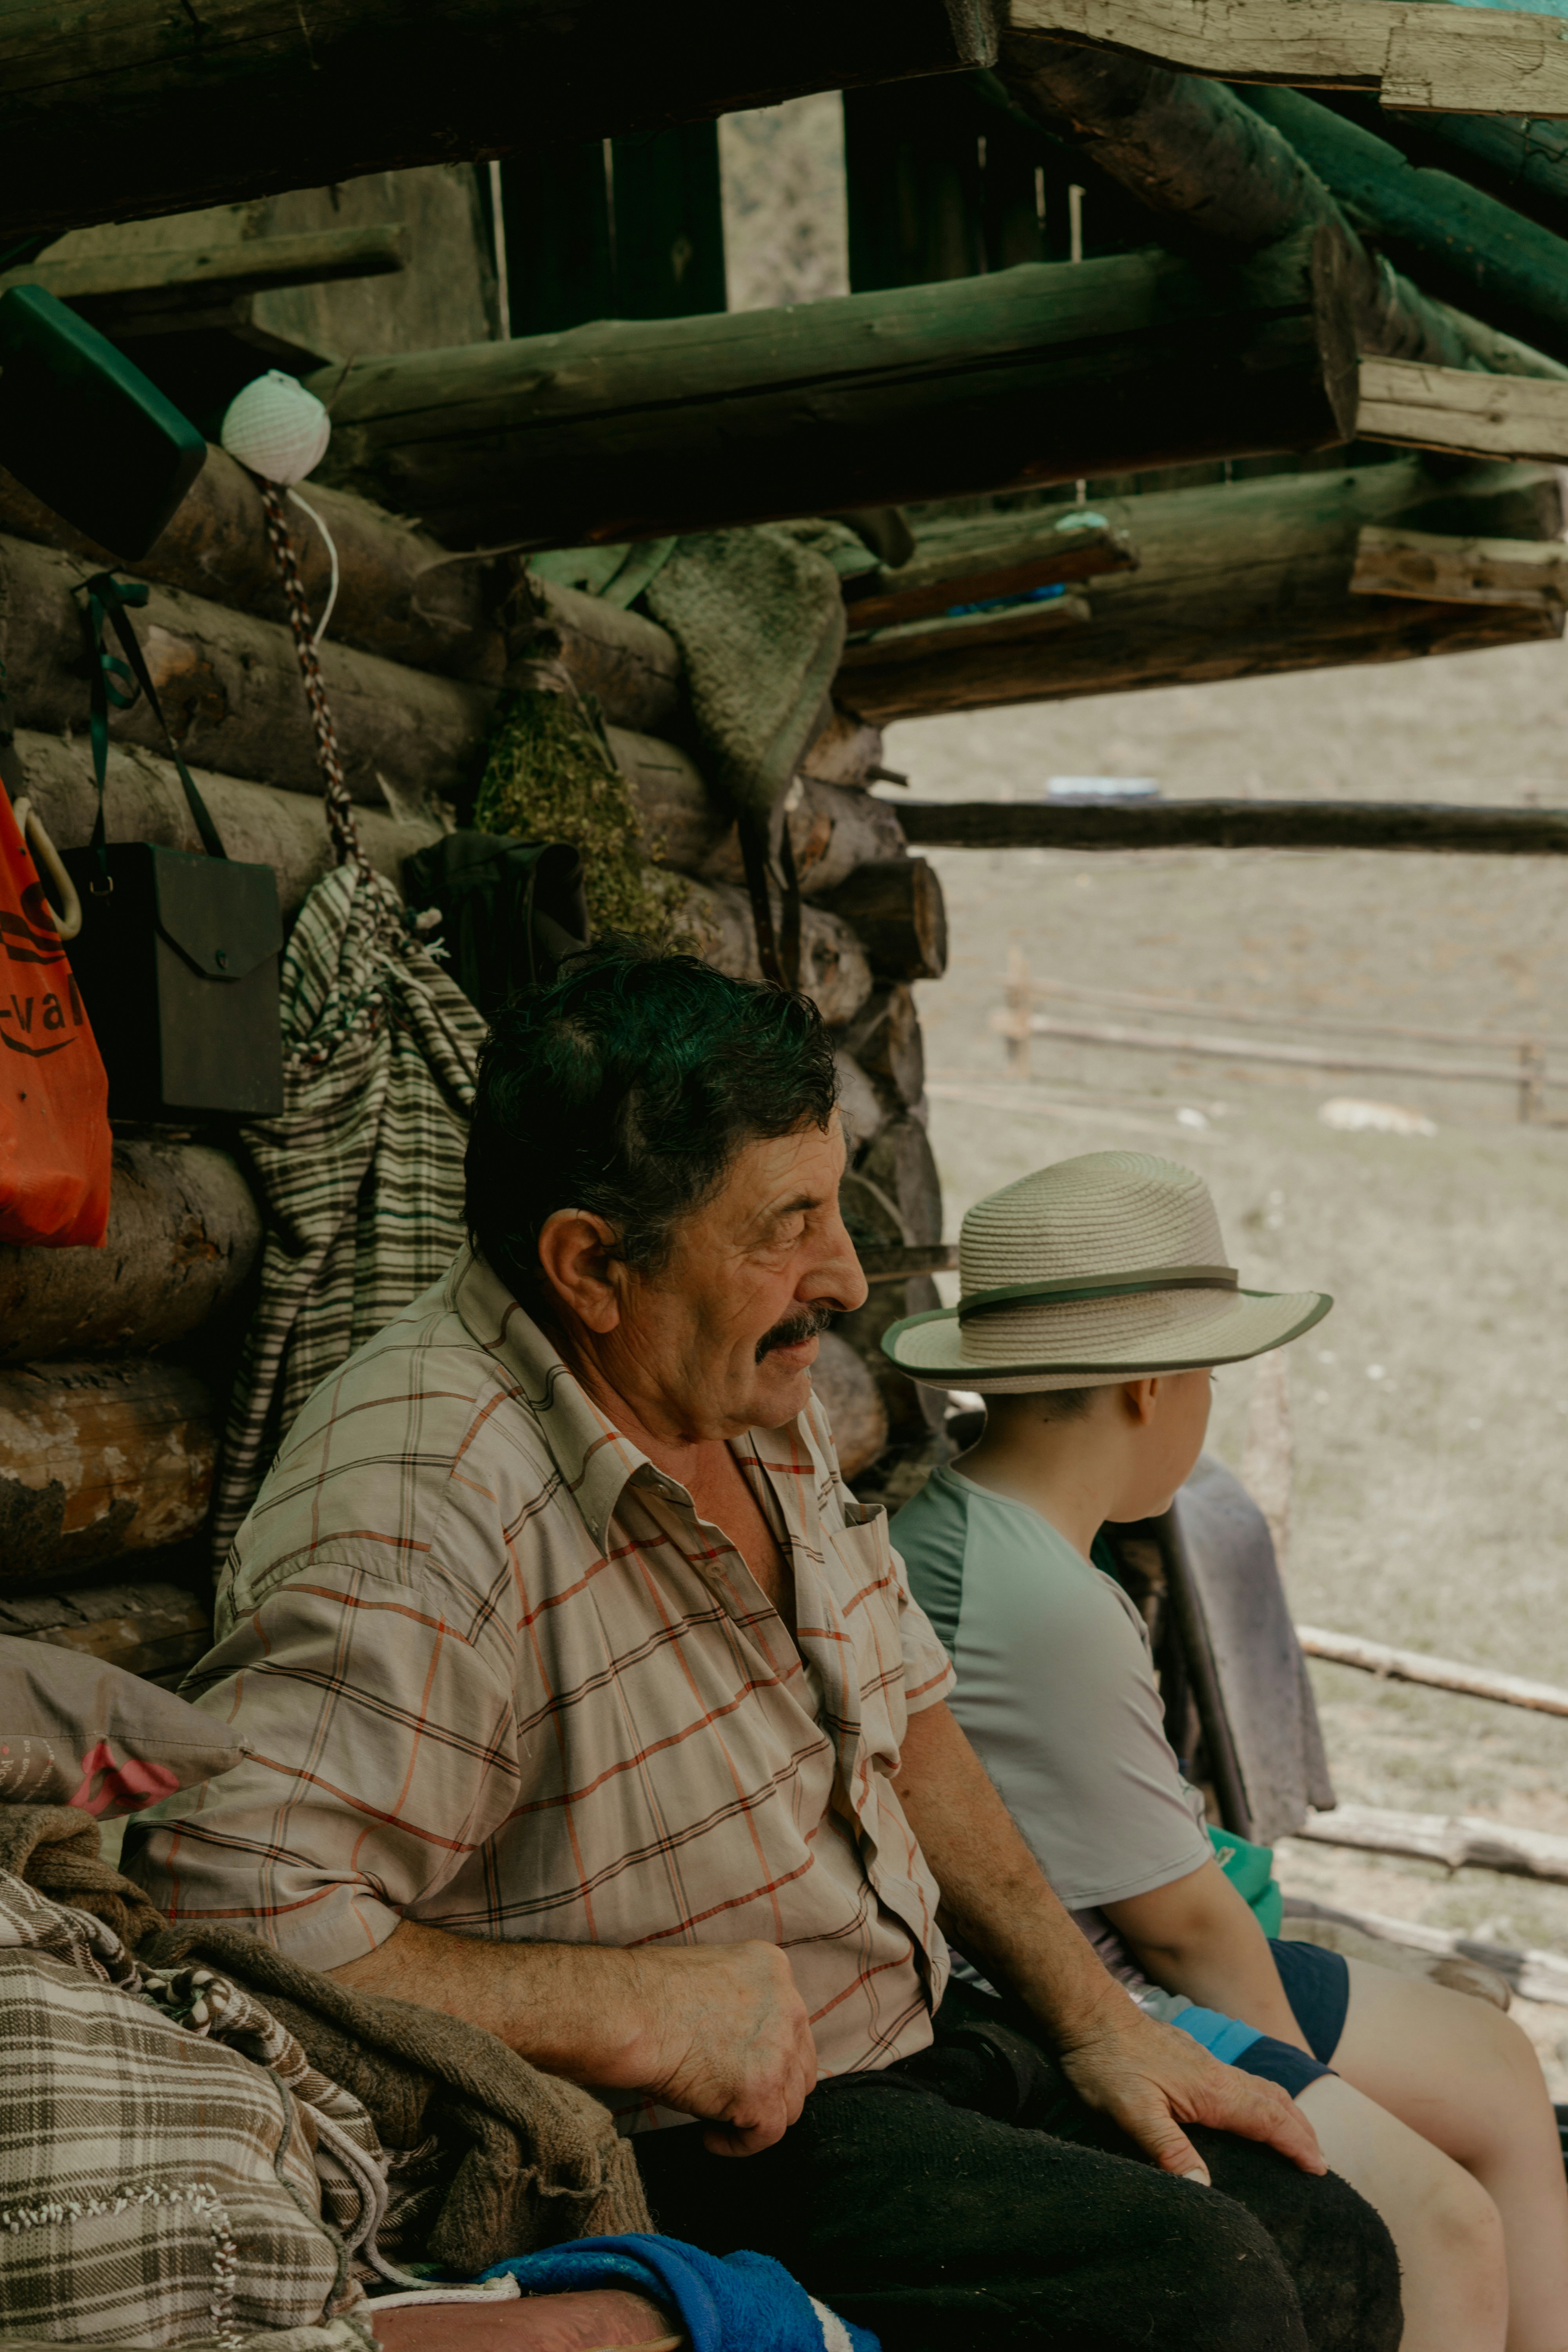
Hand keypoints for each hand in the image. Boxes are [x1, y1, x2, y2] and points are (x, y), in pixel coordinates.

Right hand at [622, 1940, 817, 2157]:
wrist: (631, 2013)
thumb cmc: (649, 1997)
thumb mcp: (710, 1979)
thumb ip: (738, 2004)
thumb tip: (739, 2045)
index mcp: (774, 1970)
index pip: (789, 2024)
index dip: (767, 2053)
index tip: (740, 2068)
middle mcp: (788, 2006)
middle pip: (798, 2065)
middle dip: (771, 2087)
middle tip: (735, 2099)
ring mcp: (780, 2049)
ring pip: (788, 2102)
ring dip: (755, 2116)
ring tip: (716, 2118)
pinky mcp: (763, 2091)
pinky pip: (767, 2134)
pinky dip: (740, 2144)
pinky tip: (711, 2138)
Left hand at [1056, 1999, 1325, 2183]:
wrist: (1087, 2013)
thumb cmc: (1106, 2062)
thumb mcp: (1131, 2112)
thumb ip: (1168, 2149)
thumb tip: (1203, 2189)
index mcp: (1212, 2089)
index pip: (1268, 2119)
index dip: (1296, 2144)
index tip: (1319, 2168)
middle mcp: (1216, 2073)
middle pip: (1273, 2100)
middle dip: (1301, 2129)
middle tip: (1319, 2159)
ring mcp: (1203, 2062)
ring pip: (1258, 2087)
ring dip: (1283, 2112)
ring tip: (1296, 2136)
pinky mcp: (1189, 2058)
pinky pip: (1239, 2080)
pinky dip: (1260, 2099)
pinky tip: (1247, 2107)